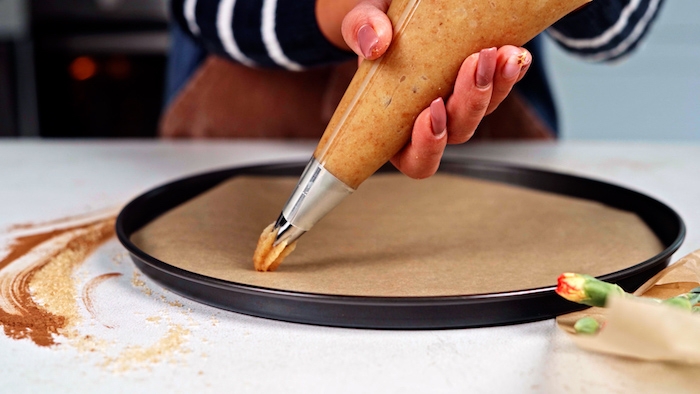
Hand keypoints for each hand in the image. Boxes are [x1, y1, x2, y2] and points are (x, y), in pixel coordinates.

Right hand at [338, 1, 531, 178]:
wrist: (393, 16)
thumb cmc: (374, 35)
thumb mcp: (359, 26)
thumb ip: (361, 31)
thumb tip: (374, 42)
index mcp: (396, 130)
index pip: (417, 160)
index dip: (427, 147)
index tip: (431, 112)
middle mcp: (432, 123)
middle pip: (458, 132)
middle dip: (469, 102)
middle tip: (471, 66)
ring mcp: (459, 104)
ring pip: (484, 111)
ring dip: (495, 86)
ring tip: (498, 55)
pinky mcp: (480, 82)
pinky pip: (502, 86)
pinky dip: (511, 72)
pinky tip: (513, 53)